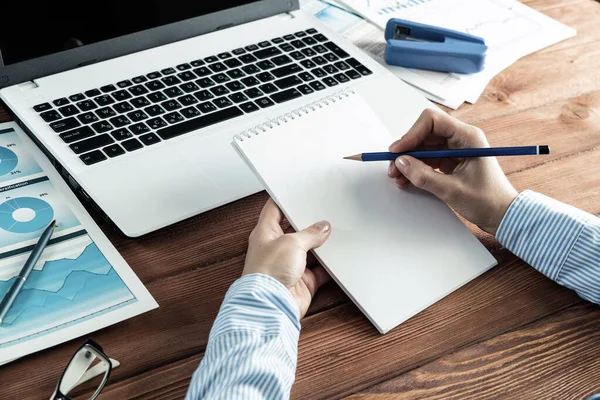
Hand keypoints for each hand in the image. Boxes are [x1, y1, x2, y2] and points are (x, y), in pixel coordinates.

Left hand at [242, 199, 331, 317]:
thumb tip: (322, 227)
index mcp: (265, 233)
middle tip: (324, 215)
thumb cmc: (267, 273)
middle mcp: (276, 249)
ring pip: (309, 251)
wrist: (271, 304)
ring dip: (321, 246)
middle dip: (309, 225)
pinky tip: (338, 260)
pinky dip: (329, 267)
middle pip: (295, 231)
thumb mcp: (291, 242)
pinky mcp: (302, 281)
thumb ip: (309, 233)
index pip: (274, 210)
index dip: (284, 200)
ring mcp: (289, 266)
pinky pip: (320, 271)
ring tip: (335, 235)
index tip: (297, 193)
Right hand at [388, 108, 517, 234]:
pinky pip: (427, 159)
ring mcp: (455, 150)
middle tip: (393, 166)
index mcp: (468, 137)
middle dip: (407, 149)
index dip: (412, 134)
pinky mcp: (450, 161)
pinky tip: (406, 179)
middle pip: (425, 133)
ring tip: (398, 176)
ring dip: (408, 160)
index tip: (397, 150)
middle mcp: (461, 139)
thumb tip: (401, 163)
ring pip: (423, 147)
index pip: (432, 121)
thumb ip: (424, 176)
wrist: (502, 215)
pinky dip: (415, 168)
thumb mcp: (452, 190)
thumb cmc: (488, 201)